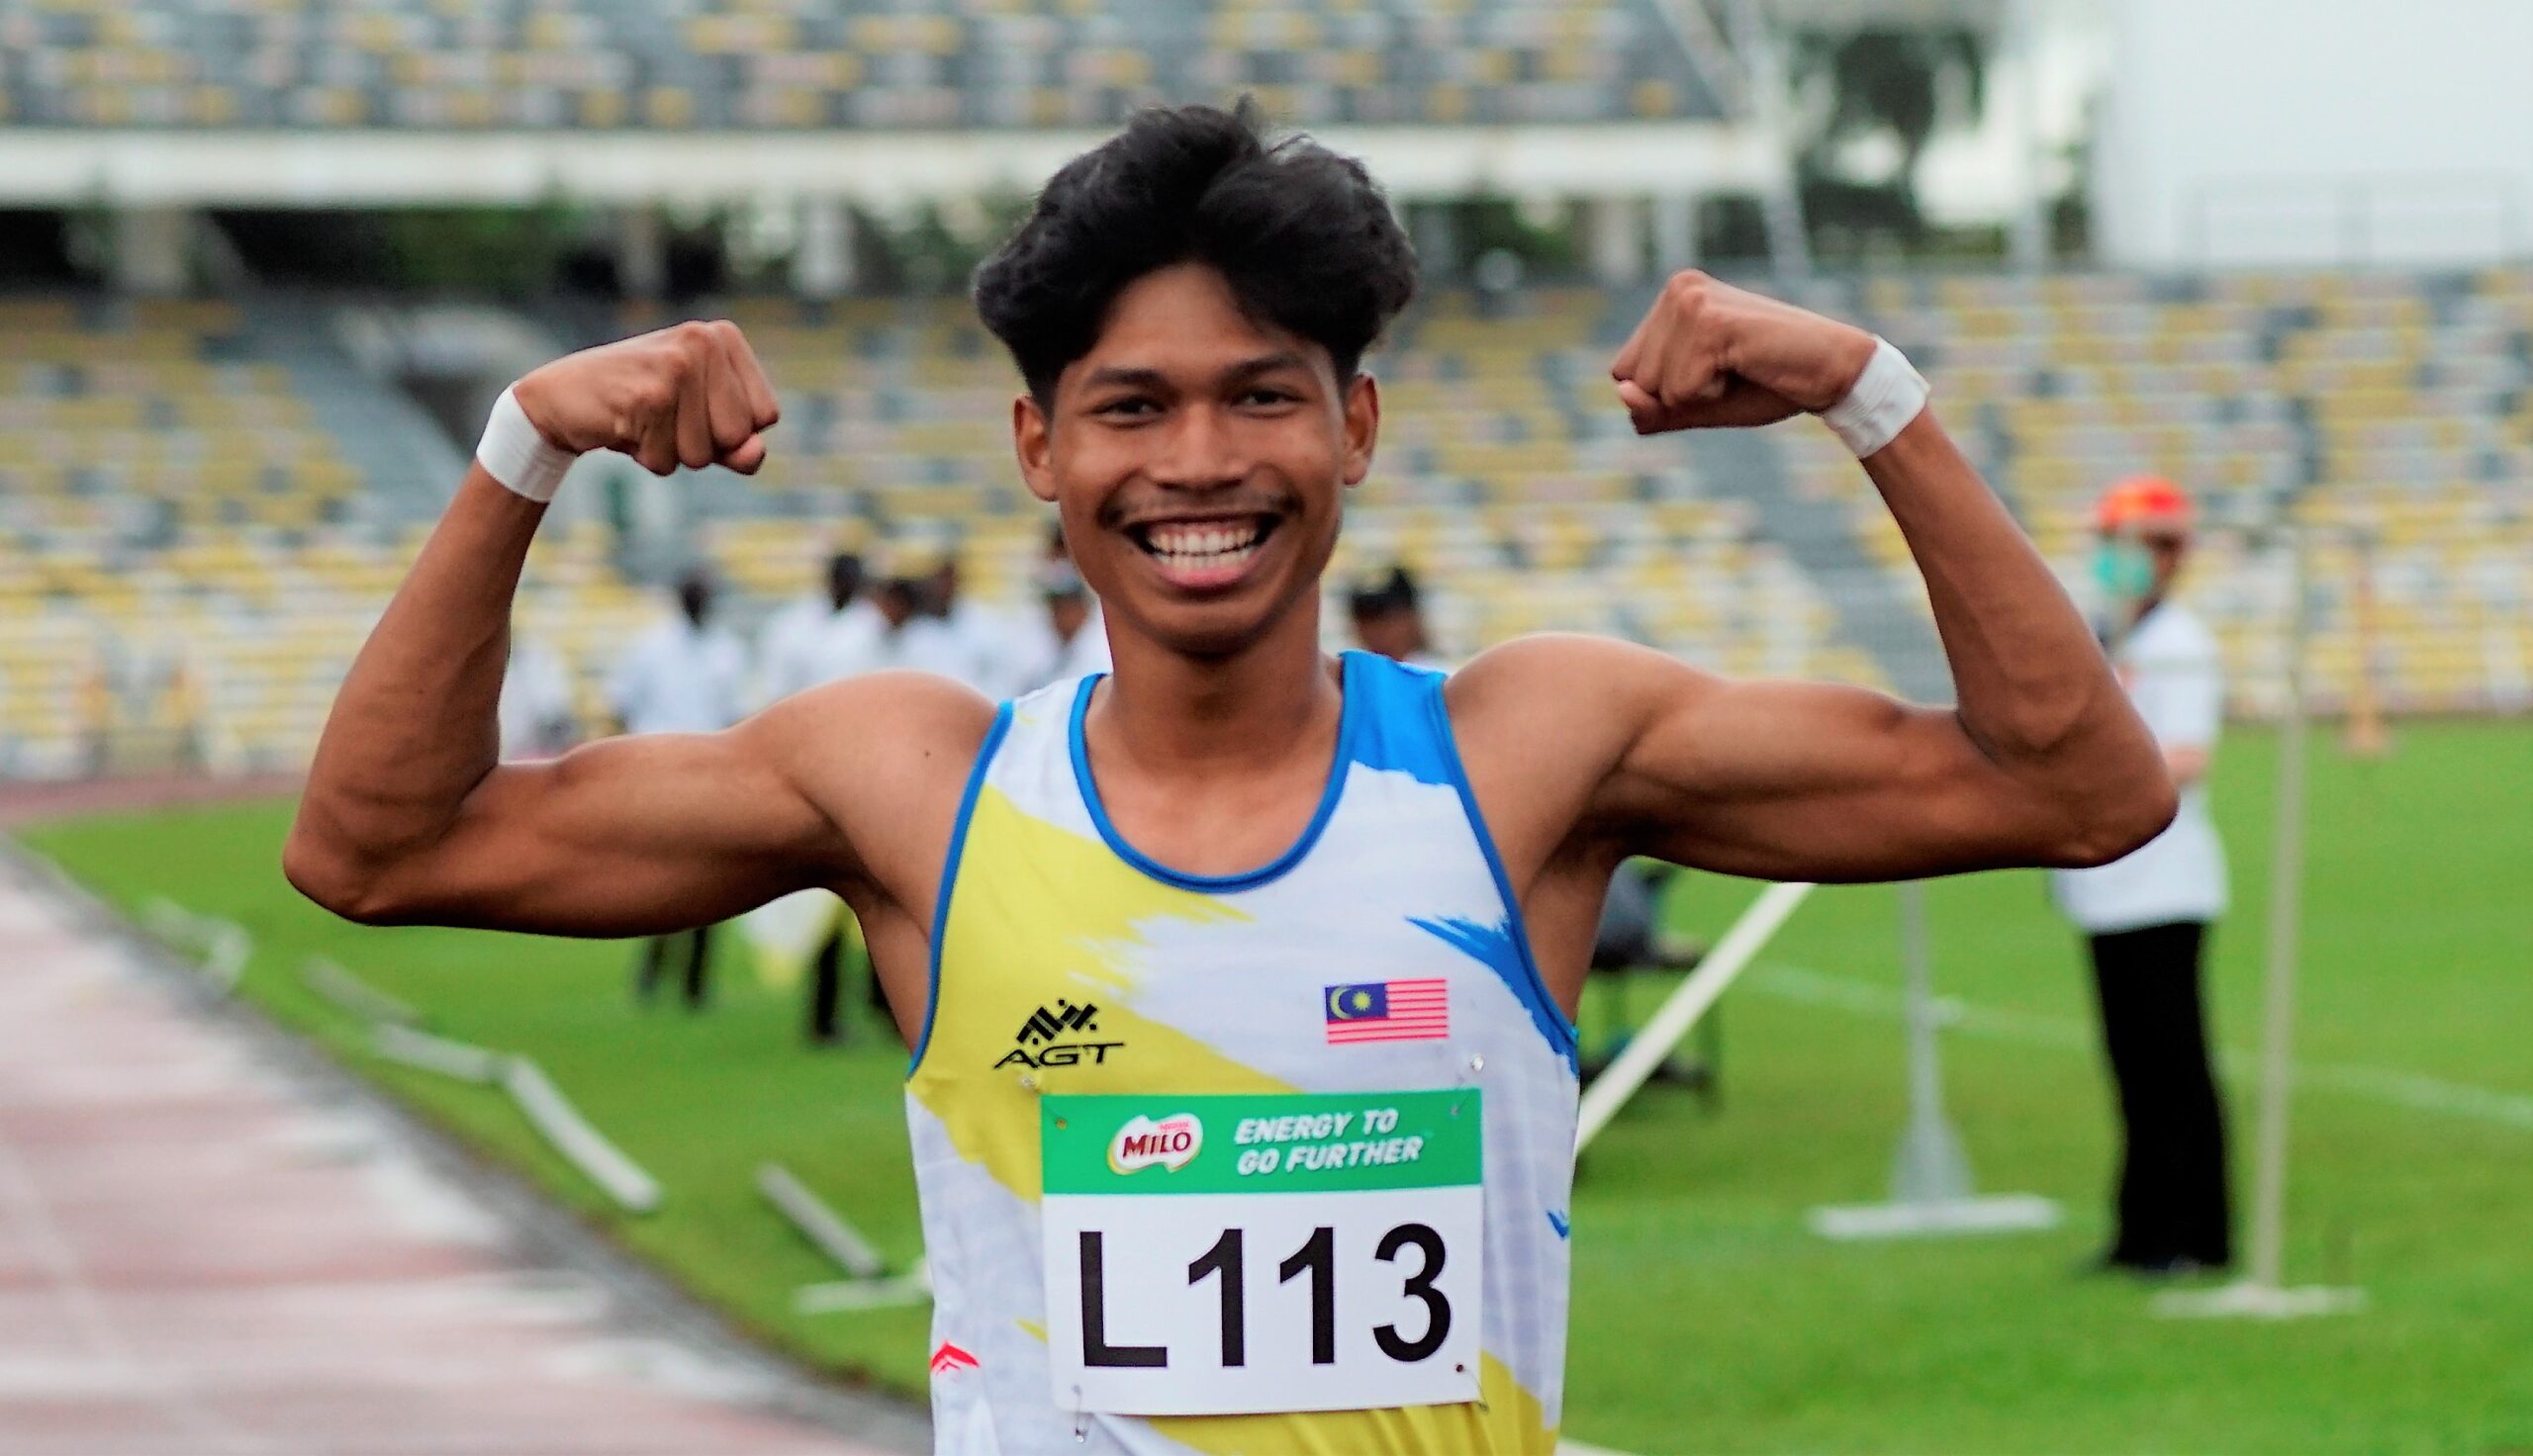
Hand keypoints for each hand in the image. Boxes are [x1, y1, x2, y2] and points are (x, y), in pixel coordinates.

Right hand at [512, 321, 782, 476]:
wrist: (560, 397)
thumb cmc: (639, 408)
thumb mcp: (698, 423)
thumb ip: (738, 443)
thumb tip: (755, 453)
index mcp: (723, 337)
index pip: (766, 415)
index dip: (731, 431)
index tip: (691, 408)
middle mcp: (703, 341)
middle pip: (738, 436)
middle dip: (701, 445)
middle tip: (662, 416)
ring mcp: (677, 366)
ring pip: (703, 454)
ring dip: (671, 452)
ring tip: (643, 420)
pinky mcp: (649, 395)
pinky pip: (667, 460)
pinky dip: (645, 456)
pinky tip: (623, 425)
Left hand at [1610, 272, 1877, 434]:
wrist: (1835, 372)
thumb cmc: (1769, 384)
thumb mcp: (1699, 404)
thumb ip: (1654, 408)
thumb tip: (1624, 395)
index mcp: (1672, 298)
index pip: (1623, 372)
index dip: (1665, 394)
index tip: (1716, 372)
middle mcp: (1678, 289)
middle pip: (1632, 380)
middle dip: (1678, 396)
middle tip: (1731, 372)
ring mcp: (1692, 301)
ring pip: (1654, 388)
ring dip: (1698, 397)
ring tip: (1740, 368)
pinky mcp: (1710, 323)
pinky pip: (1680, 391)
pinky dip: (1712, 397)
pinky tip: (1747, 368)